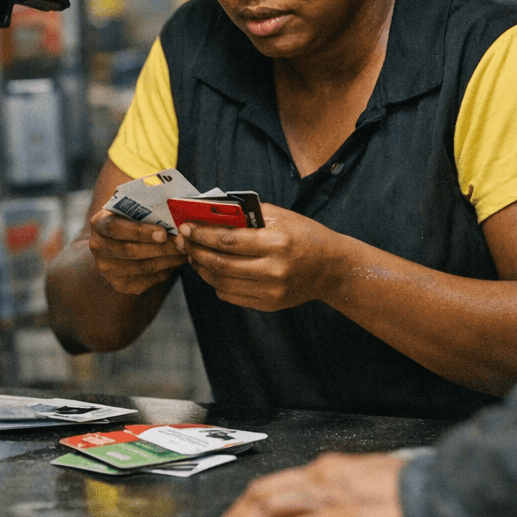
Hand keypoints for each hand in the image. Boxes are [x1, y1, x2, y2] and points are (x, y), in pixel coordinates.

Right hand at [87, 212, 187, 294]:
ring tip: (184, 251)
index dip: (140, 231)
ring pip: (142, 267)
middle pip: (131, 251)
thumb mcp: (132, 207)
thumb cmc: (131, 218)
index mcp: (99, 223)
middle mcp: (98, 247)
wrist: (118, 241)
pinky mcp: (119, 284)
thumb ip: (147, 205)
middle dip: (161, 247)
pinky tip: (175, 262)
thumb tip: (173, 204)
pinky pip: (146, 280)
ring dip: (167, 260)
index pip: (116, 228)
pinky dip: (165, 271)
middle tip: (182, 242)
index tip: (163, 232)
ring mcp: (107, 268)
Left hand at [178, 203, 342, 311]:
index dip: (203, 234)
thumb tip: (212, 211)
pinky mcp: (269, 304)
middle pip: (221, 263)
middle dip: (197, 251)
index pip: (229, 240)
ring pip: (222, 282)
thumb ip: (248, 214)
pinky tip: (212, 270)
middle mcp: (274, 270)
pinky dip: (216, 283)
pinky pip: (231, 296)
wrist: (332, 269)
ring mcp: (271, 291)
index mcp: (277, 243)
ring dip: (202, 268)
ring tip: (194, 255)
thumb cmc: (306, 236)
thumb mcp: (282, 217)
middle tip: (184, 242)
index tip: (186, 227)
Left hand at [206, 453, 409, 516]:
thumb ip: (338, 497)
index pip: (278, 483)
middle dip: (236, 515)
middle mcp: (323, 477)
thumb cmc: (414, 494)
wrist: (444, 492)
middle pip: (264, 491)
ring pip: (270, 506)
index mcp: (330, 469)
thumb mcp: (369, 487)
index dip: (250, 502)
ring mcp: (330, 498)